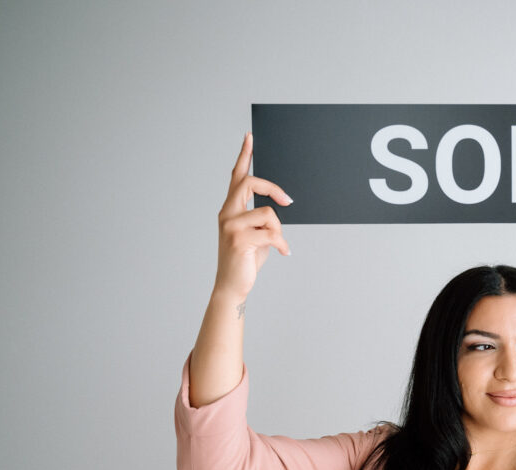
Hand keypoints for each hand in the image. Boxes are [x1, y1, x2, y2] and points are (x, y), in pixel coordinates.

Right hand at [213, 132, 293, 298]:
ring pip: (267, 212)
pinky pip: (271, 233)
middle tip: (288, 201)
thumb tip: (281, 205)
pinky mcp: (239, 240)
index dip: (244, 156)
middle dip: (273, 188)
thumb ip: (263, 217)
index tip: (250, 137)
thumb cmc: (246, 259)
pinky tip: (283, 252)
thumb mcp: (257, 233)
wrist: (234, 285)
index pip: (236, 176)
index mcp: (230, 209)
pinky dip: (282, 244)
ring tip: (279, 244)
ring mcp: (230, 226)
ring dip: (278, 230)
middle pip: (250, 183)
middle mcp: (227, 213)